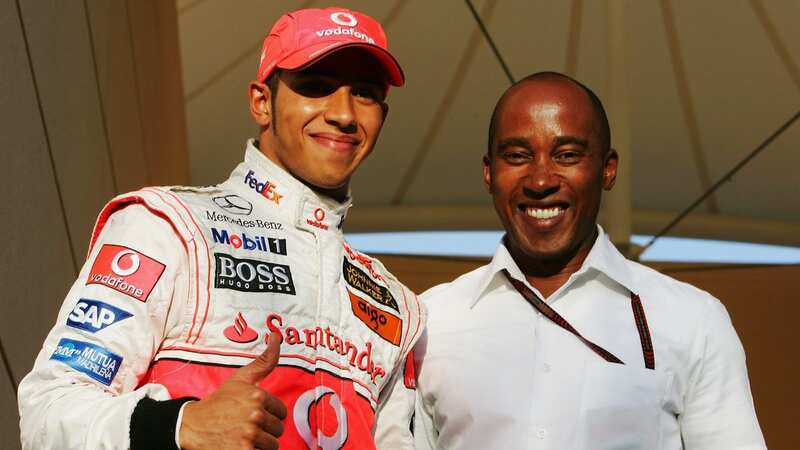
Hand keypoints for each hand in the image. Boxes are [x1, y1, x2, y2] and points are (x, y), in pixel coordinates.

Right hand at [179, 333, 286, 449]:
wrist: (191, 426)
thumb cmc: (219, 402)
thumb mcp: (241, 379)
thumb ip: (264, 361)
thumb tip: (277, 336)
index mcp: (258, 396)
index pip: (281, 412)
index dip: (269, 414)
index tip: (252, 413)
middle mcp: (255, 415)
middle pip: (278, 430)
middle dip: (265, 430)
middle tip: (246, 426)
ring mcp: (248, 435)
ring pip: (272, 445)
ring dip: (260, 444)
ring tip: (243, 436)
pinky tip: (240, 445)